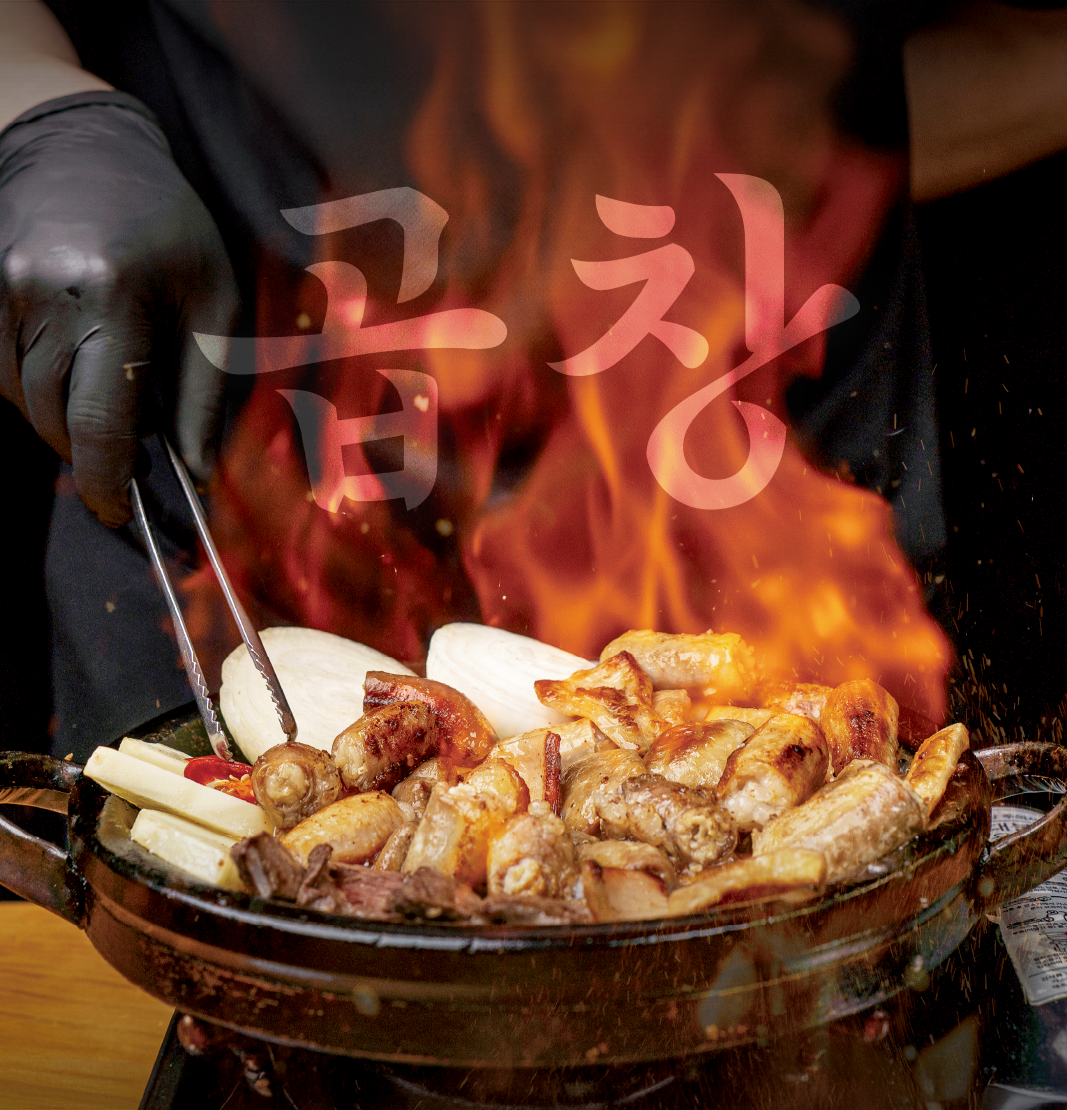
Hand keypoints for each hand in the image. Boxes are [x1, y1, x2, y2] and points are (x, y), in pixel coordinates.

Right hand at [0, 92, 237, 525]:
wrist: (85, 146)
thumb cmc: (168, 226)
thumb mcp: (212, 302)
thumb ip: (203, 393)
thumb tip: (200, 473)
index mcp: (107, 297)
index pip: (96, 420)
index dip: (108, 480)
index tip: (121, 513)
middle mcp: (35, 293)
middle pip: (51, 419)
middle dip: (91, 448)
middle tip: (134, 443)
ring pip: (20, 399)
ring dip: (63, 414)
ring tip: (106, 383)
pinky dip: (36, 384)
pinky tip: (70, 358)